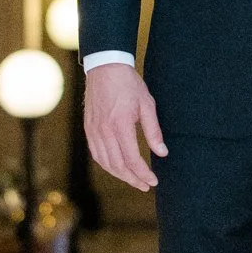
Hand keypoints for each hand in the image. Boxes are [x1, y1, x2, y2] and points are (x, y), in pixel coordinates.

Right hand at [84, 62, 166, 191]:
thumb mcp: (147, 104)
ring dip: (119, 175)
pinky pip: (96, 154)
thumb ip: (153, 131)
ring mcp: (94, 130)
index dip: (143, 174)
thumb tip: (162, 153)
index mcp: (120, 125)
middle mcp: (104, 131)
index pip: (132, 159)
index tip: (153, 181)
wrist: (105, 66)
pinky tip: (116, 167)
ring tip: (133, 180)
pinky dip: (106, 165)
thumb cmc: (128, 84)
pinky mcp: (88, 128)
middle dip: (133, 179)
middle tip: (145, 186)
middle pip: (118, 165)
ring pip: (105, 162)